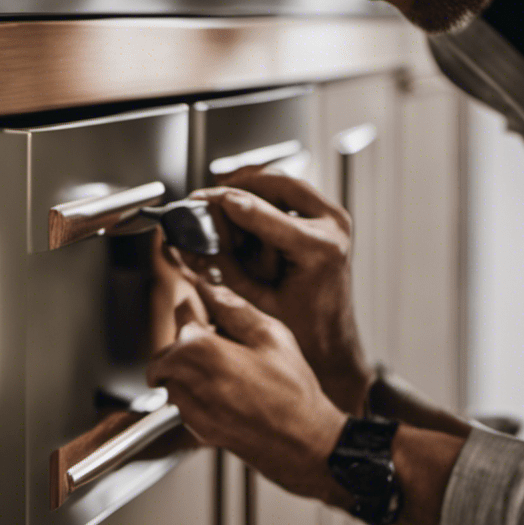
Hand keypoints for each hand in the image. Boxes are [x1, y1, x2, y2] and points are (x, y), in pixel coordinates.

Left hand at [148, 275, 346, 500]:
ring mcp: (189, 407)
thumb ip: (234, 308)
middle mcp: (188, 379)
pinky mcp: (195, 428)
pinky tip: (226, 393)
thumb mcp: (271, 336)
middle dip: (189, 343)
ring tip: (225, 371)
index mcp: (203, 349)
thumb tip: (210, 288)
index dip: (198, 309)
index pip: (182, 313)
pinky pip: (180, 401)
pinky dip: (194, 393)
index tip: (209, 311)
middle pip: (169, 347)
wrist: (306, 444)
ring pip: (171, 376)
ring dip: (188, 369)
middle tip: (223, 346)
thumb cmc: (293, 392)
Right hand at [182, 167, 371, 414]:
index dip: (225, 202)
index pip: (261, 211)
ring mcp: (336, 219)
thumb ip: (223, 267)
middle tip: (209, 195)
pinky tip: (245, 203)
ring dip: (253, 185)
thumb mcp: (255, 301)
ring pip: (286, 181)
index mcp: (318, 248)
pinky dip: (267, 192)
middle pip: (278, 182)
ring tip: (223, 200)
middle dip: (240, 183)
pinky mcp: (331, 219)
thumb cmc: (303, 331)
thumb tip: (187, 243)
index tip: (199, 198)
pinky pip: (295, 192)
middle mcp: (333, 226)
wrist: (334, 343)